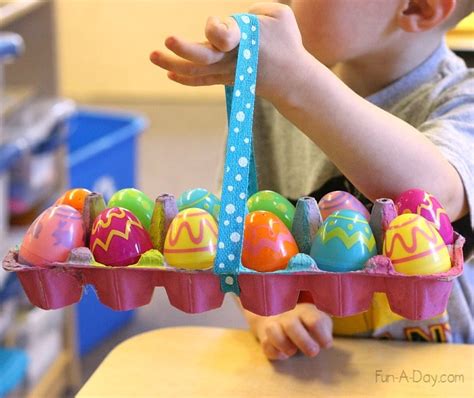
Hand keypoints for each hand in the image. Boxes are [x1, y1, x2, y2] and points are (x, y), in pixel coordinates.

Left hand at [149, 2, 306, 103]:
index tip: (215, 24)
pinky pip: (201, 81)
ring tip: (152, 56)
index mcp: (246, 40)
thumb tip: (232, 22)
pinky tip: (169, 73)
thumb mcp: (280, 15)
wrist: (292, 79)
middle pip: (203, 58)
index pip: (225, 35)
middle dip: (183, 50)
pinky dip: (185, 78)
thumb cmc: (287, 43)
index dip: (217, 29)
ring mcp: (227, 72)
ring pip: (196, 71)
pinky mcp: (225, 79)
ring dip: (172, 64)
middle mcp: (233, 58)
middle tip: (166, 40)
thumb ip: (256, 10)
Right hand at [246, 303, 332, 360]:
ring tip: (293, 352)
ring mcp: (274, 325)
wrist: (278, 313)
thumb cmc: (306, 321)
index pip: (314, 320)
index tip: (326, 345)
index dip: (322, 335)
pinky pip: (266, 344)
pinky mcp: (265, 336)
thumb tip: (325, 342)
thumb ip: (324, 328)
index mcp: (305, 312)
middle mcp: (287, 316)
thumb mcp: (319, 320)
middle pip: (291, 325)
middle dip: (303, 341)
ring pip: (273, 331)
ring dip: (284, 345)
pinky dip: (275, 352)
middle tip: (313, 352)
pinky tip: (283, 354)